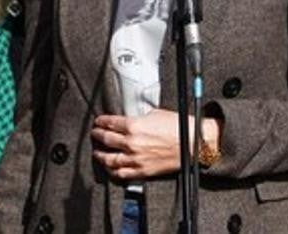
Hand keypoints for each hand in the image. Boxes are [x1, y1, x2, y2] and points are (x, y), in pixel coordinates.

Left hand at [90, 110, 220, 179]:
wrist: (192, 143)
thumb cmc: (178, 126)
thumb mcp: (155, 113)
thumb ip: (138, 117)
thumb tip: (130, 119)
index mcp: (134, 125)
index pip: (110, 123)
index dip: (101, 121)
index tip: (98, 121)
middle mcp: (132, 143)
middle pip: (106, 139)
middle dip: (97, 135)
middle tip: (95, 133)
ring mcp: (136, 159)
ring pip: (109, 159)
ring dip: (100, 155)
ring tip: (97, 152)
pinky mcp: (142, 171)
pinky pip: (121, 173)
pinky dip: (112, 170)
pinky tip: (109, 167)